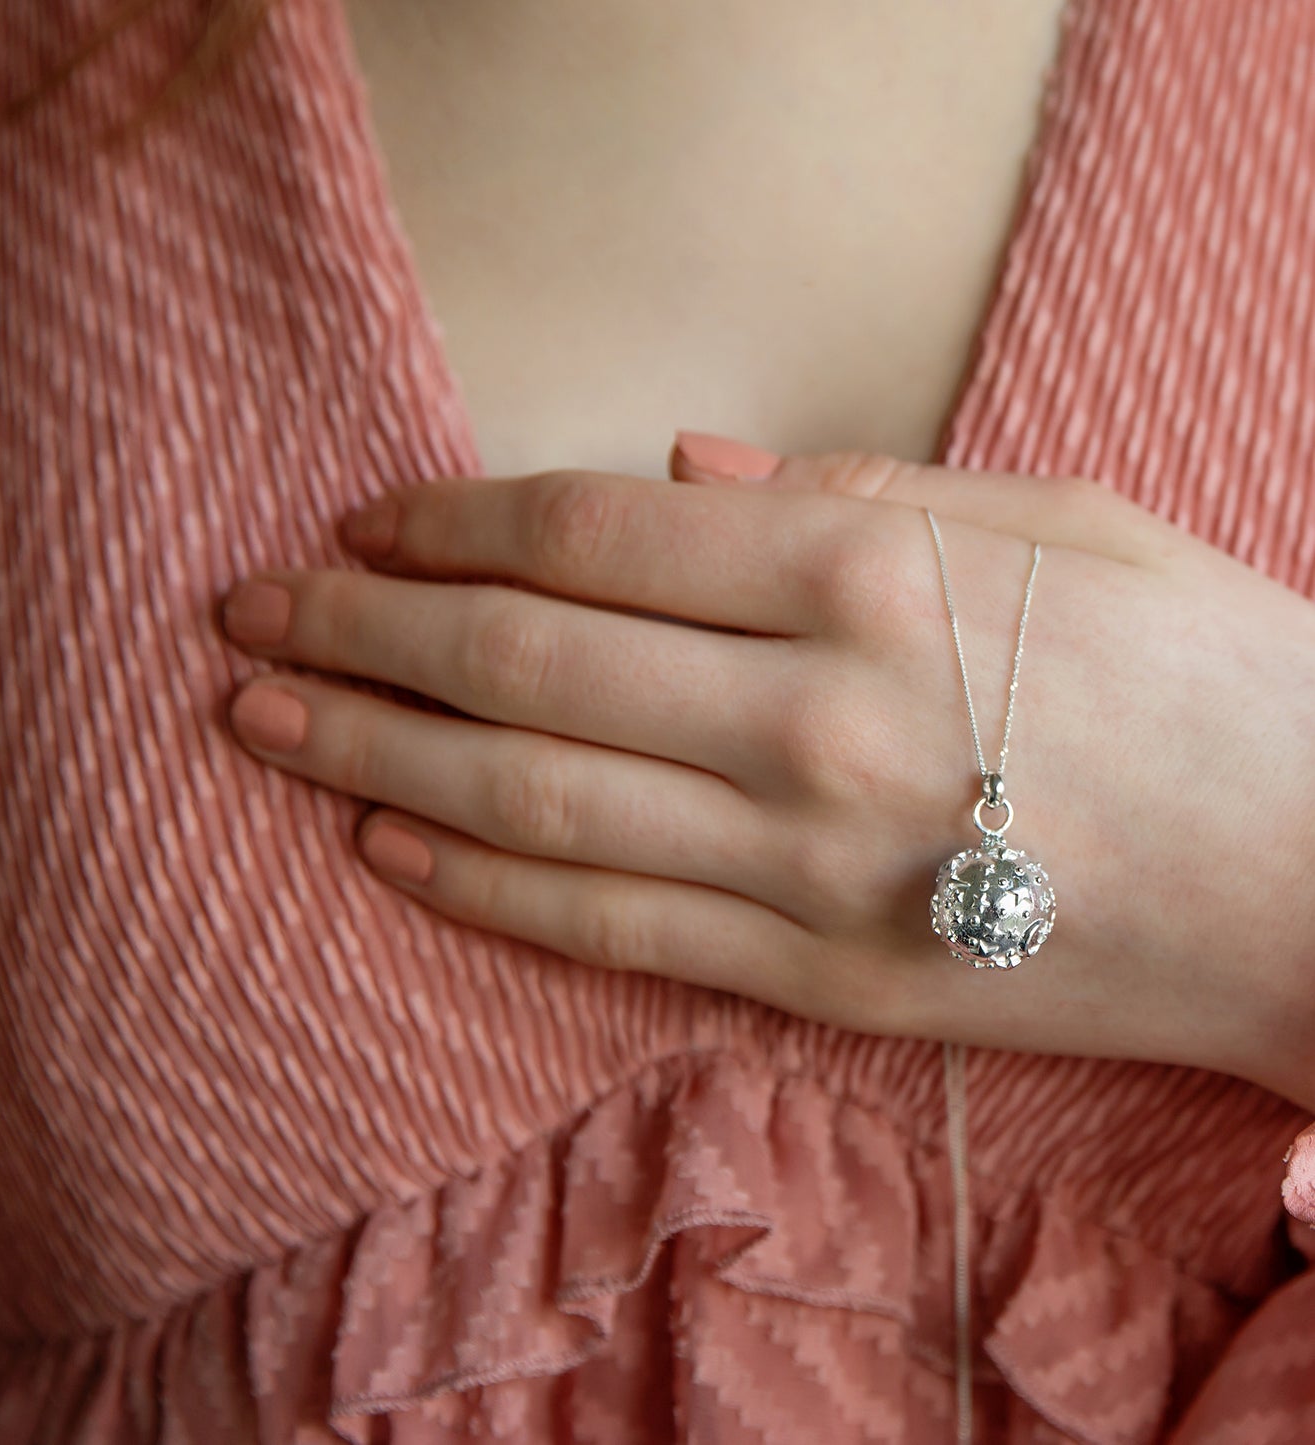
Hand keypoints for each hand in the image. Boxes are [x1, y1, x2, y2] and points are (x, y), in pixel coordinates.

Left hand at [217, 442, 1314, 1110]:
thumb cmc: (1211, 677)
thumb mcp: (1064, 523)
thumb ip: (858, 490)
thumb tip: (684, 471)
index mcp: (872, 578)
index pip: (591, 540)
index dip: (449, 527)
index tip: (360, 525)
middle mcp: (813, 722)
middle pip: (522, 667)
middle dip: (360, 636)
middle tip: (246, 617)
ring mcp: (809, 866)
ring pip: (534, 804)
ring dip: (375, 758)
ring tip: (262, 727)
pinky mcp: (820, 975)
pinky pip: (610, 928)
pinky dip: (482, 886)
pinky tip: (388, 846)